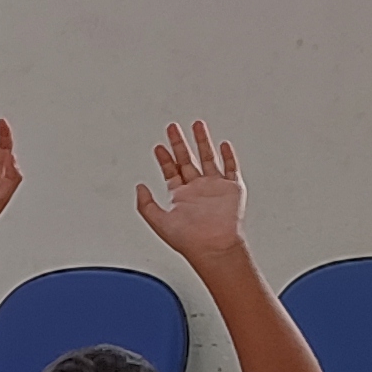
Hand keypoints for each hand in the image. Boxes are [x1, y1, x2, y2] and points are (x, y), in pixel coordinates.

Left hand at [130, 120, 247, 262]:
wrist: (214, 246)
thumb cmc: (189, 240)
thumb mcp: (159, 221)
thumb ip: (145, 205)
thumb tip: (139, 187)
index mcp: (180, 196)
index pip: (171, 171)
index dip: (164, 158)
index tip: (159, 146)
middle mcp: (197, 190)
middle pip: (187, 160)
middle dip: (179, 143)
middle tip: (172, 128)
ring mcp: (215, 188)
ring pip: (207, 158)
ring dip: (202, 141)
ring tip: (197, 125)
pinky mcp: (232, 189)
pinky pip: (231, 168)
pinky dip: (228, 156)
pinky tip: (223, 144)